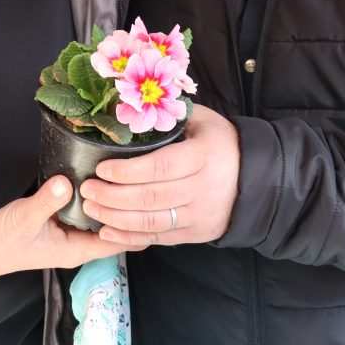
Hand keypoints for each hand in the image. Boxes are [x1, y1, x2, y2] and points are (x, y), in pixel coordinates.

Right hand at [0, 175, 137, 280]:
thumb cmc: (1, 241)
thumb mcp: (25, 218)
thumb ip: (47, 200)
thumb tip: (67, 182)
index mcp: (76, 251)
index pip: (117, 242)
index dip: (136, 225)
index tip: (150, 202)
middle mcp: (77, 246)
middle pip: (113, 231)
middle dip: (128, 212)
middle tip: (143, 183)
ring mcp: (68, 235)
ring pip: (100, 221)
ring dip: (112, 205)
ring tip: (129, 180)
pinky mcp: (59, 224)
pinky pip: (84, 213)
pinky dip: (94, 201)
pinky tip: (99, 182)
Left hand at [79, 107, 240, 245]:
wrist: (257, 180)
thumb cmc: (222, 144)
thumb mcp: (204, 121)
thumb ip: (171, 116)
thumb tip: (131, 106)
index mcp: (203, 156)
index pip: (160, 166)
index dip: (127, 171)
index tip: (101, 169)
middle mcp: (201, 188)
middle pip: (150, 197)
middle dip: (112, 196)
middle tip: (87, 189)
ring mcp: (198, 214)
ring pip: (151, 222)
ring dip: (115, 218)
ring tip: (90, 208)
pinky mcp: (194, 233)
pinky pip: (158, 238)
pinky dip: (130, 238)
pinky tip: (107, 231)